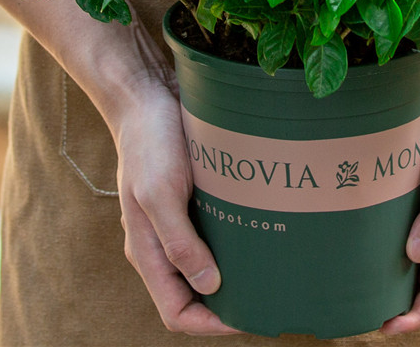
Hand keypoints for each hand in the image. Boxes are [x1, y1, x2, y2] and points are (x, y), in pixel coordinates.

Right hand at [110, 24, 240, 335]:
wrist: (148, 96)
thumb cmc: (150, 142)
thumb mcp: (159, 193)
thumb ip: (178, 242)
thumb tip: (209, 287)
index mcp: (147, 250)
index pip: (176, 311)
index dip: (210, 324)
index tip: (247, 317)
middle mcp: (163, 243)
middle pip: (194, 294)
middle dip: (228, 303)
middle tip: (269, 295)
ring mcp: (178, 221)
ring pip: (207, 265)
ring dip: (236, 272)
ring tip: (272, 268)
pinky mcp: (193, 199)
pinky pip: (215, 232)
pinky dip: (236, 240)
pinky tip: (262, 230)